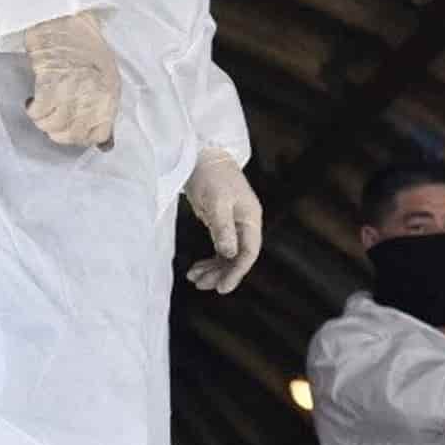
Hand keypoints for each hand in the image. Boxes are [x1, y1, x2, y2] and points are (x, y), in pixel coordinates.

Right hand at [22, 11, 118, 147]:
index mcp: (109, 96)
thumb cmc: (86, 48)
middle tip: (52, 123)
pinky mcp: (49, 83)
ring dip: (44, 122)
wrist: (66, 22)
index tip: (72, 131)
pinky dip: (33, 111)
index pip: (99, 134)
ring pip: (53, 126)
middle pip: (72, 134)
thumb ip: (103, 106)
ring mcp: (71, 91)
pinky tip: (33, 102)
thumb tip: (101, 138)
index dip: (82, 137)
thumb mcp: (107, 78)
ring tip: (42, 111)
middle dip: (59, 133)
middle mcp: (92, 97)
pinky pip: (39, 112)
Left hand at [182, 147, 262, 292]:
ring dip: (213, 269)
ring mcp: (234, 224)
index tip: (222, 288)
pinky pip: (220, 248)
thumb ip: (223, 229)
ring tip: (194, 279)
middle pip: (238, 257)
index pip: (249, 253)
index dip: (237, 272)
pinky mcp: (221, 223)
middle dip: (221, 273)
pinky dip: (209, 260)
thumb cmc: (210, 176)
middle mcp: (245, 224)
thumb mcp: (215, 202)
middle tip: (201, 286)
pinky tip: (197, 268)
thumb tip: (230, 255)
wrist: (202, 156)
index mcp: (250, 219)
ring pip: (228, 255)